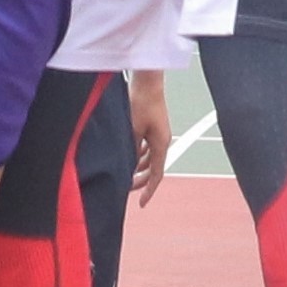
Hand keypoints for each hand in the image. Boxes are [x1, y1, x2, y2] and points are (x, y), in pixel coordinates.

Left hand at [129, 71, 173, 205]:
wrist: (147, 82)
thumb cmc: (140, 103)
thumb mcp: (132, 130)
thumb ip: (130, 150)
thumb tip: (127, 166)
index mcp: (161, 143)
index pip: (157, 174)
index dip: (149, 190)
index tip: (142, 204)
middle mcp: (162, 140)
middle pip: (153, 167)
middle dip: (141, 180)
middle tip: (127, 189)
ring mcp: (158, 133)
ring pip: (148, 157)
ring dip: (137, 166)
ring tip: (123, 172)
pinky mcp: (152, 125)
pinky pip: (145, 146)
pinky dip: (137, 154)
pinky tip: (126, 153)